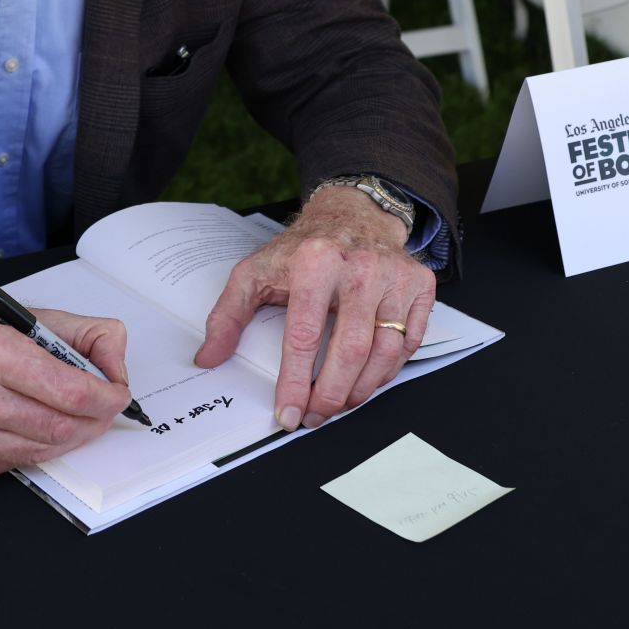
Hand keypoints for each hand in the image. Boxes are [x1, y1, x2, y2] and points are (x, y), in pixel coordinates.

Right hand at [0, 292, 133, 478]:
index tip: (118, 395)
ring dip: (67, 437)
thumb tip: (117, 369)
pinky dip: (34, 448)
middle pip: (60, 427)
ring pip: (41, 451)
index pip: (71, 391)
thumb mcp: (29, 316)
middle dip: (93, 421)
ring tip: (72, 418)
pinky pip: (14, 464)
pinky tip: (31, 426)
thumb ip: (86, 334)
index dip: (106, 398)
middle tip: (103, 410)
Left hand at [194, 187, 435, 430]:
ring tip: (340, 403)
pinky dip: (388, 370)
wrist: (352, 213)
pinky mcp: (419, 286)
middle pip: (350, 350)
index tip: (289, 413)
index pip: (304, 335)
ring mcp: (394, 276)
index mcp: (313, 263)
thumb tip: (208, 358)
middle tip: (317, 415)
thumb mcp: (255, 271)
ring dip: (361, 389)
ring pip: (385, 352)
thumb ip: (226, 315)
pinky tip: (367, 379)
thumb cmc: (303, 249)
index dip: (296, 382)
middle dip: (332, 395)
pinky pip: (410, 343)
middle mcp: (358, 268)